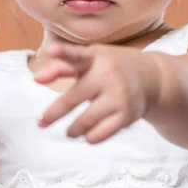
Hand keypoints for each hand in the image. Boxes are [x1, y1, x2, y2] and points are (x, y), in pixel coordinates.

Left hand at [34, 43, 161, 143]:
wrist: (151, 77)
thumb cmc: (110, 66)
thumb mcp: (90, 59)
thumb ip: (62, 67)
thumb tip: (36, 79)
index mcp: (95, 58)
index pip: (77, 55)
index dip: (63, 53)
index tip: (51, 50)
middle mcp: (107, 75)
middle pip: (73, 98)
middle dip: (53, 114)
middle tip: (41, 123)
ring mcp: (119, 96)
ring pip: (85, 122)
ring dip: (72, 130)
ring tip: (69, 131)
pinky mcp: (127, 115)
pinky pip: (100, 135)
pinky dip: (90, 137)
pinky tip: (87, 134)